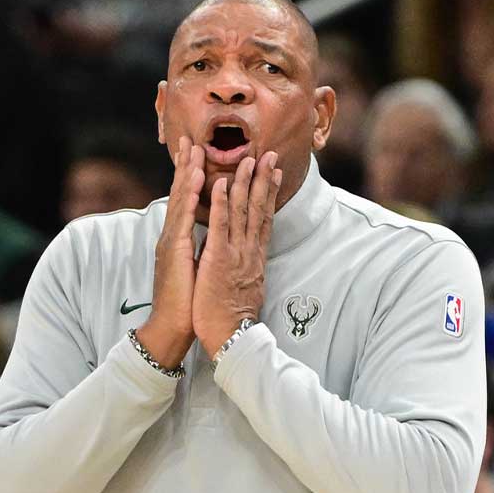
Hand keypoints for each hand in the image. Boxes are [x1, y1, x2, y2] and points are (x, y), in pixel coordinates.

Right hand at [136, 137, 204, 368]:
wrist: (172, 327)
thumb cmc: (186, 303)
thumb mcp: (194, 269)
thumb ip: (198, 249)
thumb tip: (207, 236)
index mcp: (178, 239)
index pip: (185, 201)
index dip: (189, 176)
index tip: (195, 153)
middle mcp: (172, 236)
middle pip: (179, 193)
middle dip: (185, 165)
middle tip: (190, 138)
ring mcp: (172, 241)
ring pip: (180, 199)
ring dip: (187, 172)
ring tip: (194, 149)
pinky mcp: (175, 251)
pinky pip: (184, 217)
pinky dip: (190, 196)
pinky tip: (196, 178)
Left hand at [193, 151, 280, 357]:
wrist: (230, 337)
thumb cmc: (233, 317)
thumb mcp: (247, 286)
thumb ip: (248, 267)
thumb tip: (250, 257)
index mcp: (255, 257)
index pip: (265, 219)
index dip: (269, 193)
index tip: (275, 172)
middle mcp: (249, 251)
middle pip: (258, 208)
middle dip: (263, 179)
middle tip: (268, 154)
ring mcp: (235, 253)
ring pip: (241, 211)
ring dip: (243, 182)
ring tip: (247, 159)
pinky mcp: (218, 259)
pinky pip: (219, 225)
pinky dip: (220, 203)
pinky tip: (220, 183)